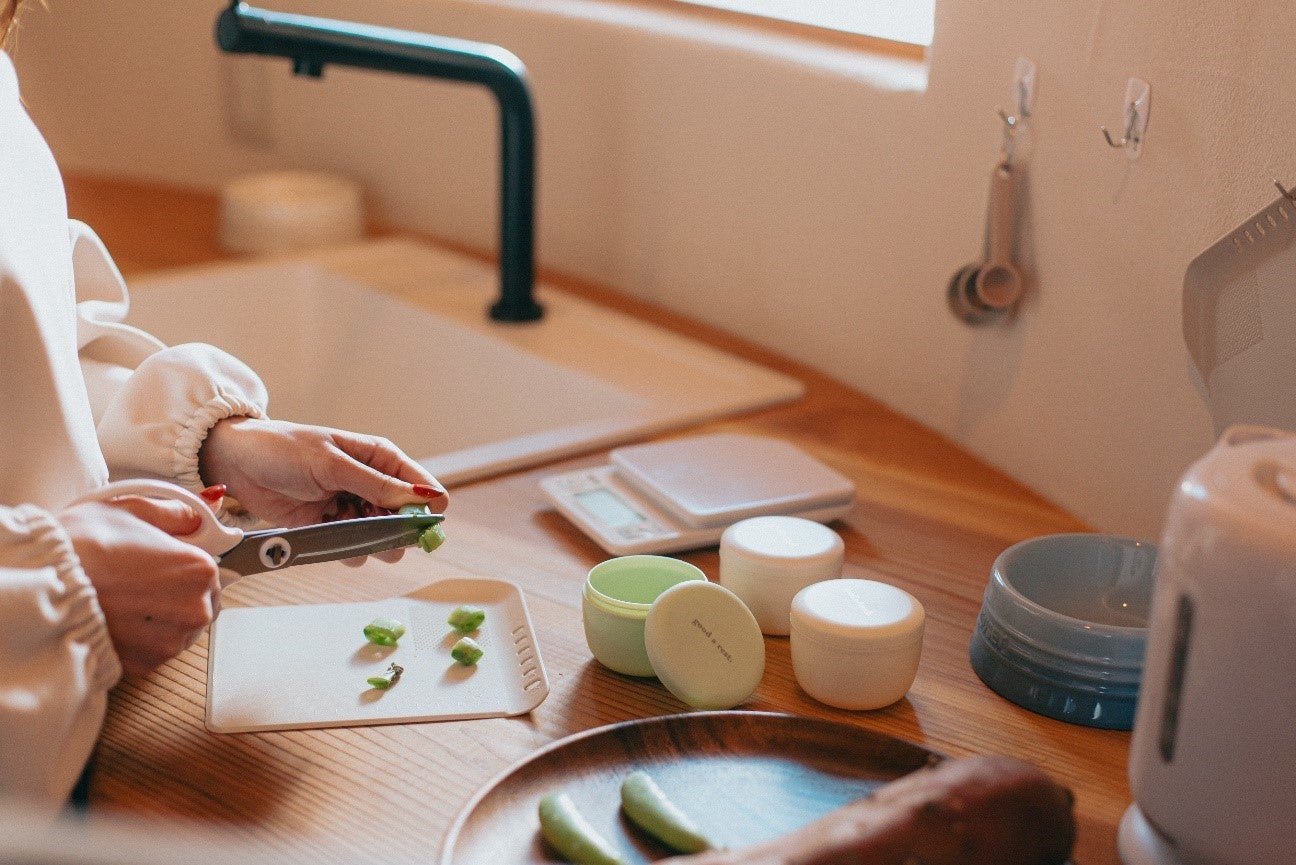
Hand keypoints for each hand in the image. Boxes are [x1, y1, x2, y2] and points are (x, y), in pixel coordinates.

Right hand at [59, 497, 220, 677]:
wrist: (42, 584)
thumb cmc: (82, 545)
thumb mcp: (132, 510)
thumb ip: (174, 514)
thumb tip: (192, 517)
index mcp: (200, 570)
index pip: (214, 570)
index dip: (189, 565)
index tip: (170, 563)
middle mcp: (194, 610)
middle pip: (201, 602)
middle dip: (179, 592)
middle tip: (142, 580)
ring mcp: (171, 641)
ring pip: (180, 628)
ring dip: (161, 617)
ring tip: (126, 599)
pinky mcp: (146, 664)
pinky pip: (156, 649)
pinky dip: (142, 637)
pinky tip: (119, 618)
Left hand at [197, 417, 448, 563]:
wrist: (236, 464)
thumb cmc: (284, 449)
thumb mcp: (332, 464)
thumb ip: (377, 485)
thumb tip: (423, 498)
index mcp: (381, 459)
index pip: (424, 488)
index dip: (425, 510)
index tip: (415, 525)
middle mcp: (373, 484)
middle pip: (407, 520)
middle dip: (397, 531)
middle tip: (374, 530)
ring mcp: (352, 508)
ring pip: (382, 539)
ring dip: (369, 542)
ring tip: (343, 527)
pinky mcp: (330, 528)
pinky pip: (353, 549)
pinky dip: (344, 549)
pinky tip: (326, 534)